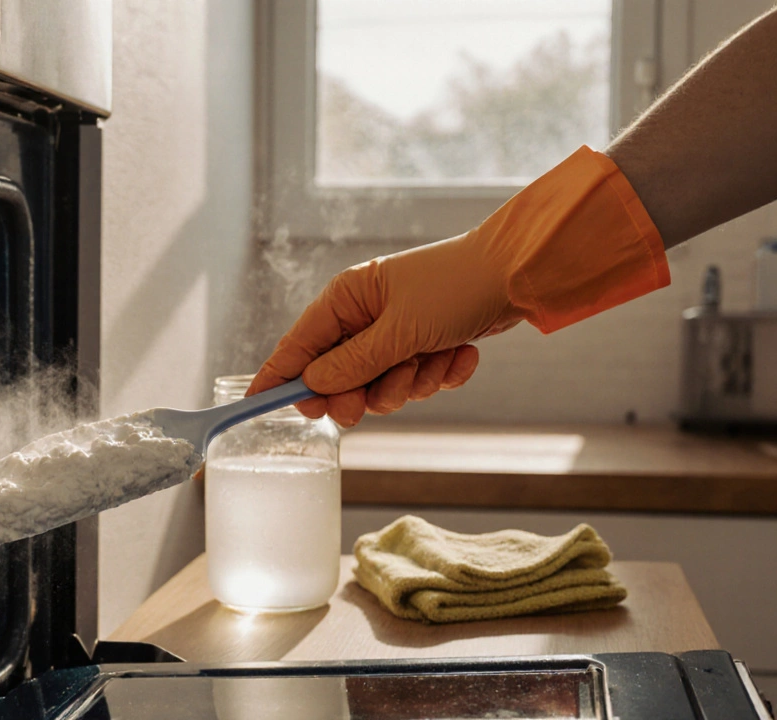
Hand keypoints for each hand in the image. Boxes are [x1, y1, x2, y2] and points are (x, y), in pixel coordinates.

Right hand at [248, 147, 670, 426]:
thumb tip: (311, 385)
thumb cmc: (456, 287)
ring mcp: (397, 332)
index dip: (278, 376)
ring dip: (408, 384)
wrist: (519, 275)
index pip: (298, 344)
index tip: (256, 404)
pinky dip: (439, 375)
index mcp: (347, 299)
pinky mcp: (427, 344)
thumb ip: (352, 364)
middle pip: (338, 375)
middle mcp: (366, 315)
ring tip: (434, 361)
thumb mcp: (399, 332)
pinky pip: (417, 380)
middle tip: (366, 406)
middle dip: (360, 392)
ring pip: (380, 385)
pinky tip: (460, 356)